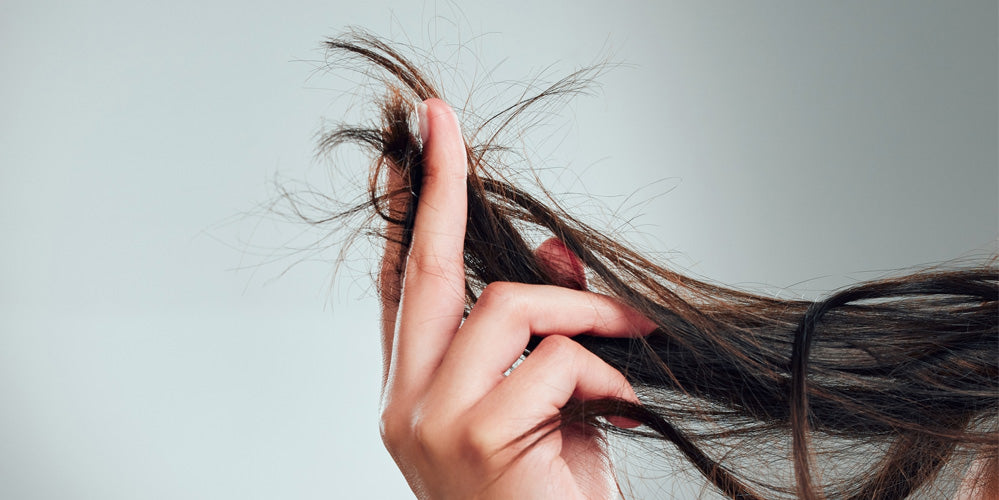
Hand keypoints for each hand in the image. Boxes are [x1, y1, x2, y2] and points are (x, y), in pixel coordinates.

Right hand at [377, 99, 655, 498]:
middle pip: (424, 272)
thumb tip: (553, 254)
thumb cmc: (546, 498)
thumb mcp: (548, 405)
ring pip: (503, 310)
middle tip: (443, 121)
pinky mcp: (476, 441)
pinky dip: (603, 375)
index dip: (407, 214)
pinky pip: (551, 364)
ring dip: (580, 312)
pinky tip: (620, 411)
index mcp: (415, 394)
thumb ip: (541, 332)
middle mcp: (405, 406)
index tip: (411, 149)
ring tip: (627, 336)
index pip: (401, 286)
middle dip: (438, 188)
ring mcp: (432, 425)